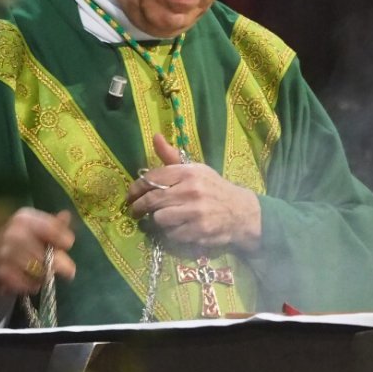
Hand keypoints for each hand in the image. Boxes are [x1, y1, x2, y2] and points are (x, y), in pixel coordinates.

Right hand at [0, 207, 75, 296]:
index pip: (50, 226)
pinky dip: (29, 285)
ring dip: (43, 276)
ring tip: (45, 277)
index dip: (63, 237)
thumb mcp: (37, 231)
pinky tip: (32, 284)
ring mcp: (1, 251)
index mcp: (24, 218)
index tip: (68, 245)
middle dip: (58, 262)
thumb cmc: (20, 245)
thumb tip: (66, 215)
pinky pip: (20, 282)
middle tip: (69, 272)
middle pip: (42, 250)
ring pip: (33, 267)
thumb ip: (54, 226)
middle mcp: (11, 231)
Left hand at [124, 133, 261, 251]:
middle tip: (135, 211)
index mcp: (189, 172)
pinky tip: (174, 229)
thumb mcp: (195, 169)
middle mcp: (191, 190)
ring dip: (155, 221)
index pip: (153, 178)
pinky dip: (169, 234)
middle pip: (152, 200)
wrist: (241, 211)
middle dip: (138, 207)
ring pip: (159, 219)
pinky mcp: (199, 231)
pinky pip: (171, 235)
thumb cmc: (213, 188)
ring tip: (157, 219)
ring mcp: (195, 212)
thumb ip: (171, 157)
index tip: (130, 195)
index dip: (136, 188)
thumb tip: (155, 136)